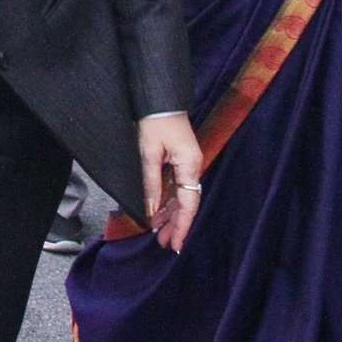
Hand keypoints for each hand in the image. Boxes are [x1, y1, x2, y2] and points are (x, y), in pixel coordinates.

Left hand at [138, 113, 201, 252]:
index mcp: (189, 166)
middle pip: (186, 203)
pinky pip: (175, 186)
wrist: (160, 98)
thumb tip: (150, 210)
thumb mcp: (149, 154)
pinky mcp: (179, 160)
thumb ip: (151, 183)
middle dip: (175, 224)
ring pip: (180, 196)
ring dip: (170, 214)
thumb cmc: (156, 122)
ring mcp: (186, 164)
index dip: (182, 225)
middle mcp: (191, 167)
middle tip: (163, 243)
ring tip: (158, 232)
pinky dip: (166, 200)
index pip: (188, 204)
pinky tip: (158, 212)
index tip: (175, 243)